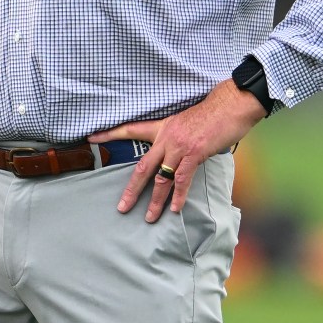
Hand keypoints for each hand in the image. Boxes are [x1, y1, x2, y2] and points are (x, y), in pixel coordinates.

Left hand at [95, 79, 265, 221]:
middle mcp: (166, 138)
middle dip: (131, 190)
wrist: (231, 105)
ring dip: (155, 201)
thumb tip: (174, 153)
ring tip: (149, 217)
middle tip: (122, 207)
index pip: (130, 130)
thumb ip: (177, 137)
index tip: (91, 138)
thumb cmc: (212, 113)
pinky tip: (174, 209)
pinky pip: (182, 179)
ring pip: (161, 179)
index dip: (109, 134)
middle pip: (142, 168)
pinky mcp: (194, 154)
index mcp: (162, 127)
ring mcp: (179, 147)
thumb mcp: (186, 121)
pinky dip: (179, 196)